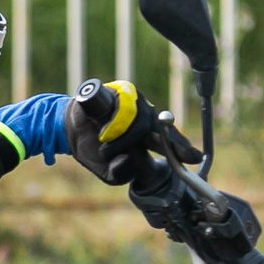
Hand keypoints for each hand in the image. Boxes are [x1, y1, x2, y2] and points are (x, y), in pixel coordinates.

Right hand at [65, 80, 199, 185]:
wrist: (66, 129)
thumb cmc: (91, 148)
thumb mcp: (107, 171)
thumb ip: (120, 173)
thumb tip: (129, 164)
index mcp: (147, 133)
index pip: (169, 140)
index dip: (182, 149)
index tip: (197, 158)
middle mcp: (144, 115)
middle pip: (164, 127)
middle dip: (172, 142)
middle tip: (179, 154)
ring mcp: (132, 101)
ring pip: (141, 121)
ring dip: (124, 140)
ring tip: (104, 149)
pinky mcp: (118, 90)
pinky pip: (123, 108)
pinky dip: (115, 123)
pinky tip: (104, 132)